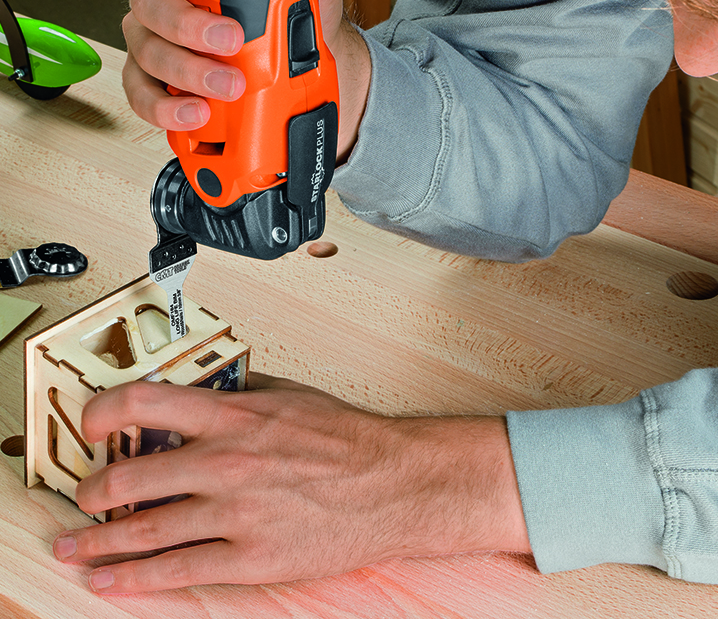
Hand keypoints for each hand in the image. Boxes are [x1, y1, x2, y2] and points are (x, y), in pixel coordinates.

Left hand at [54, 373, 530, 592]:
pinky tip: (109, 578)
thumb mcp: (290, 396)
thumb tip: (197, 389)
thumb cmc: (346, 439)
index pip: (144, 402)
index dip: (102, 413)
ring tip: (74, 544)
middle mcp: (226, 463)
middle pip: (130, 477)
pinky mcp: (248, 559)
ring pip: (142, 530)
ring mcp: (234, 515)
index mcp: (235, 416)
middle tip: (85, 495)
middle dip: (93, 490)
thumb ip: (239, 392)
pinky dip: (132, 578)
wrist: (391, 484)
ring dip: (96, 540)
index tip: (90, 426)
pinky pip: (176, 571)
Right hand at [122, 0, 370, 158]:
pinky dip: (167, 107)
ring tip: (230, 84)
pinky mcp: (159, 83)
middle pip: (147, 0)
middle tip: (230, 37)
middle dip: (187, 23)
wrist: (307, 65)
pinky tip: (197, 112)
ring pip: (147, 50)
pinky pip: (144, 95)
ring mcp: (156, 40)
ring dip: (188, 70)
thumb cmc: (292, 6)